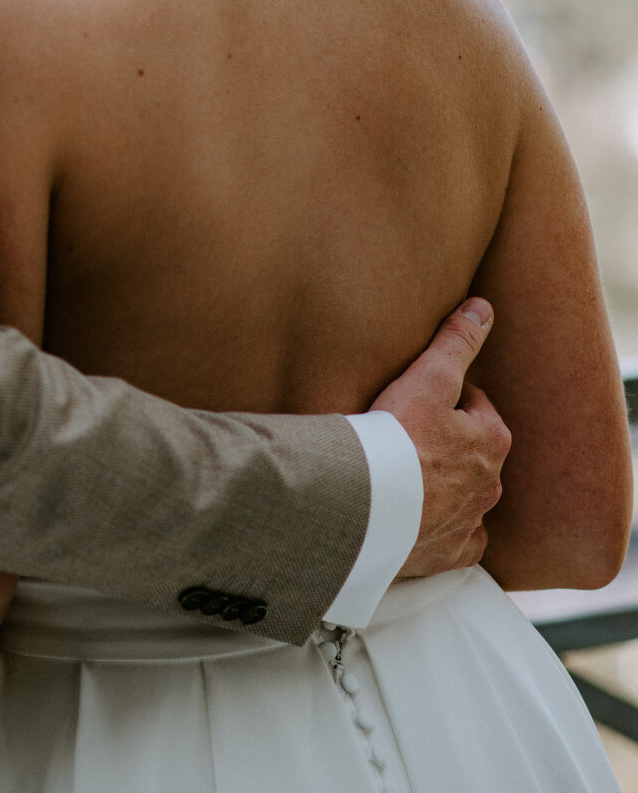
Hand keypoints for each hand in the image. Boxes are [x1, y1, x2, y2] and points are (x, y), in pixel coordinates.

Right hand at [372, 298, 509, 577]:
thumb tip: (483, 308)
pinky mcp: (447, 553)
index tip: (417, 395)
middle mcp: (491, 484)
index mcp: (493, 440)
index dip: (445, 395)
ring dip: (446, 482)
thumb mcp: (429, 376)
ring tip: (408, 470)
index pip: (475, 404)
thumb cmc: (398, 437)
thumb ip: (457, 341)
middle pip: (472, 449)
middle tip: (408, 429)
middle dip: (449, 439)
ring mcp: (470, 522)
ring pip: (468, 494)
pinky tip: (421, 516)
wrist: (368, 506)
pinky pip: (456, 538)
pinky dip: (444, 527)